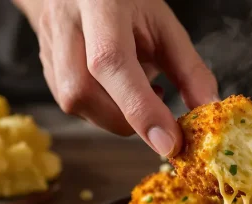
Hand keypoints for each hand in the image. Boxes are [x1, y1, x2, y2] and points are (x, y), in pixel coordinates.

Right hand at [14, 0, 218, 155]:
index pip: (112, 63)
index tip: (168, 142)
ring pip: (74, 104)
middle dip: (126, 118)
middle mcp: (65, 24)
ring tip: (138, 93)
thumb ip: (189, 69)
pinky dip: (102, 110)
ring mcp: (48, 47)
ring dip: (114, 114)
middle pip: (83, 91)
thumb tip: (208, 110)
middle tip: (158, 110)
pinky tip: (117, 92)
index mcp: (100, 5)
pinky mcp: (43, 68)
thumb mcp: (164, 26)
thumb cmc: (127, 5)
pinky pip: (72, 105)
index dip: (140, 108)